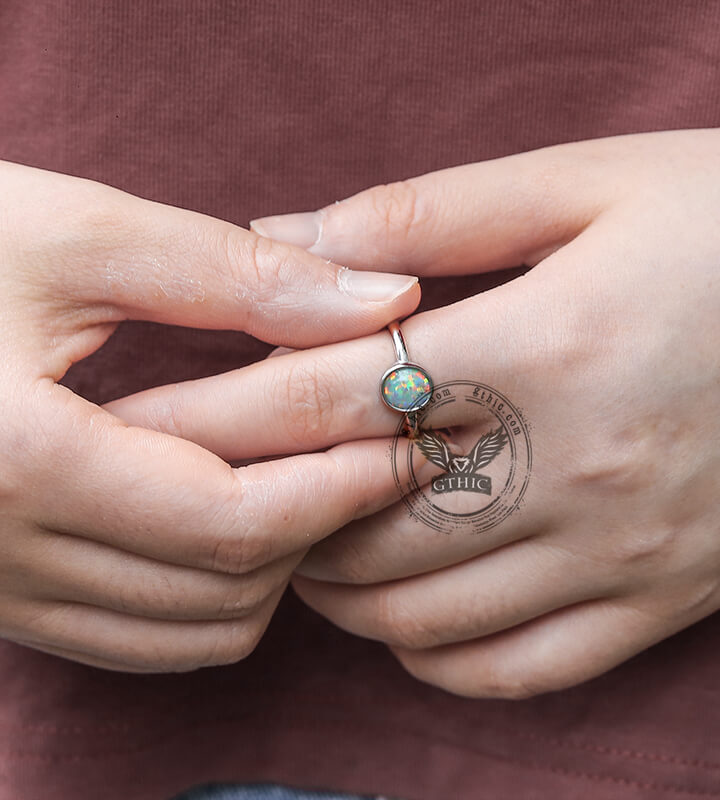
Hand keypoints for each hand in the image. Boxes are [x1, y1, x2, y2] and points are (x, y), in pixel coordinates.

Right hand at [0, 159, 419, 671]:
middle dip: (319, 525)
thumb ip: (243, 276)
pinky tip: (233, 512)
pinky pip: (139, 635)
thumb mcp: (80, 236)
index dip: (343, 487)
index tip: (409, 440)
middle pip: (226, 588)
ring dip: (272, 564)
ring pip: (191, 631)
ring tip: (309, 478)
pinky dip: (212, 591)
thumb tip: (386, 299)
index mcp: (20, 464)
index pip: (237, 523)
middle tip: (370, 451)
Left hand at [110, 127, 719, 694]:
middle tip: (236, 486)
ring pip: (429, 616)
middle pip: (366, 525)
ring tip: (311, 543)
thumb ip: (426, 211)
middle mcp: (582, 466)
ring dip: (342, 589)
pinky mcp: (668, 595)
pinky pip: (524, 670)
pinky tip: (410, 614)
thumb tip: (287, 235)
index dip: (232, 412)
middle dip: (276, 511)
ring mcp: (627, 549)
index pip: (338, 399)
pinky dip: (439, 656)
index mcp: (548, 344)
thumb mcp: (589, 180)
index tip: (162, 422)